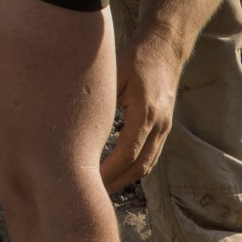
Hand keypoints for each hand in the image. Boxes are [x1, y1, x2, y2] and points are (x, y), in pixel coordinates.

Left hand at [102, 29, 185, 190]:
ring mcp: (165, 128)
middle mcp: (160, 124)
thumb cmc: (136, 57)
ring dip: (125, 180)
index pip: (127, 153)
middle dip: (115, 182)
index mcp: (146, 112)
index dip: (107, 171)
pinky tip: (117, 173)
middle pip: (138, 167)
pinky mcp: (164, 128)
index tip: (87, 178)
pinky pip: (151, 157)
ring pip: (147, 165)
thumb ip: (100, 100)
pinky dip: (134, 169)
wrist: (165, 48)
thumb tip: (76, 125)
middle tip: (91, 192)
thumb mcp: (114, 74)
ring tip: (102, 189)